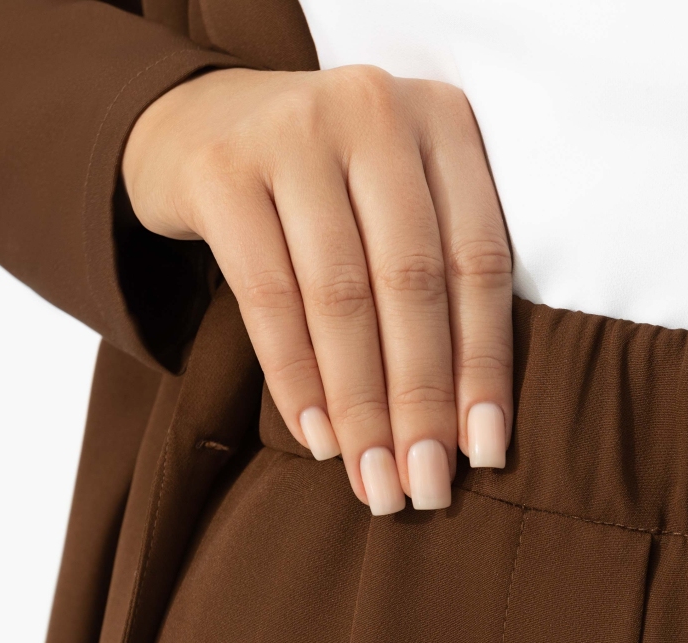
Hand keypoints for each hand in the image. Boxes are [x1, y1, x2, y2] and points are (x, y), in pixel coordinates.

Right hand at [122, 66, 512, 512]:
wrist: (203, 121)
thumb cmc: (332, 192)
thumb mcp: (402, 205)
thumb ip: (442, 283)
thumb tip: (471, 435)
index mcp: (444, 122)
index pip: (478, 263)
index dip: (484, 368)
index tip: (484, 453)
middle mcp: (375, 110)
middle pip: (412, 284)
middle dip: (421, 401)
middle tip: (424, 486)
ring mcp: (292, 131)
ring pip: (340, 297)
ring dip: (360, 405)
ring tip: (374, 480)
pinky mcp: (221, 170)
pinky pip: (267, 297)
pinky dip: (296, 378)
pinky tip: (317, 438)